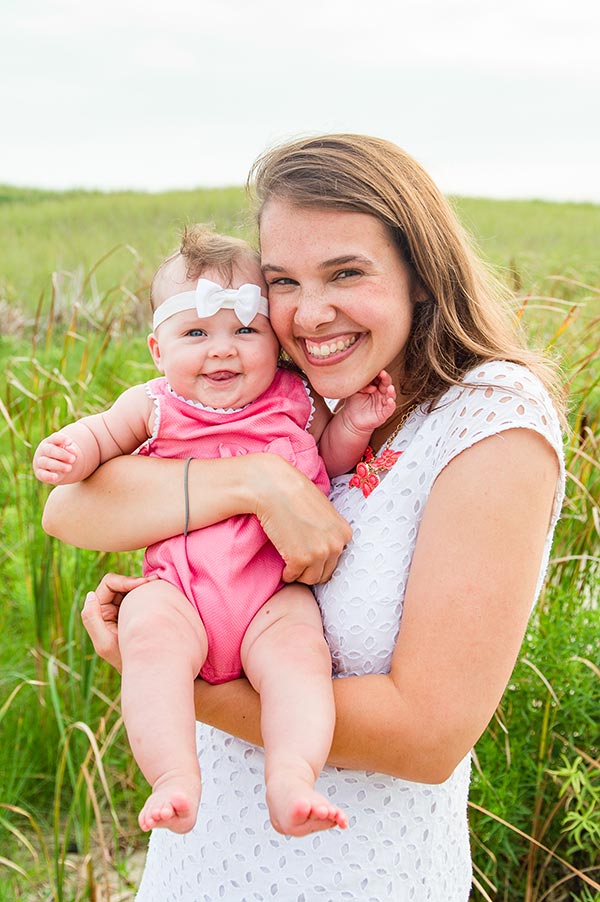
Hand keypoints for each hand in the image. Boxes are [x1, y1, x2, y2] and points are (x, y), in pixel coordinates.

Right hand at [33, 433, 81, 483]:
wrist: (55, 467)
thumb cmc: (63, 455)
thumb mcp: (68, 451)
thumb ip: (70, 451)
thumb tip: (73, 452)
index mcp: (51, 441)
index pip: (55, 438)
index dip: (62, 439)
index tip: (70, 442)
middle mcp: (43, 450)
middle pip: (50, 450)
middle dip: (62, 454)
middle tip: (73, 459)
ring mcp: (39, 461)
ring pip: (46, 462)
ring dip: (59, 465)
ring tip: (69, 468)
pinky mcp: (39, 472)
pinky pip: (42, 474)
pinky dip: (48, 476)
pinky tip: (55, 476)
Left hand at [81, 572, 152, 671]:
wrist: (147, 670)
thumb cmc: (125, 659)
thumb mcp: (104, 644)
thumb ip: (91, 619)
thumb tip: (90, 594)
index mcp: (100, 612)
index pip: (109, 584)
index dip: (125, 581)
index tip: (143, 584)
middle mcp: (110, 607)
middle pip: (120, 582)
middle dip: (136, 581)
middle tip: (155, 582)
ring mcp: (125, 609)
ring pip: (132, 588)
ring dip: (144, 585)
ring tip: (159, 585)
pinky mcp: (138, 611)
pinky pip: (142, 595)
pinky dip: (150, 591)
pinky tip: (161, 592)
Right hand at [252, 455, 351, 583]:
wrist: (274, 488)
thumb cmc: (295, 495)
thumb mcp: (324, 512)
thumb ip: (329, 531)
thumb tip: (325, 547)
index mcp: (344, 533)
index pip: (337, 560)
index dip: (321, 559)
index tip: (309, 555)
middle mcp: (336, 545)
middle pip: (325, 573)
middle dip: (311, 569)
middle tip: (298, 561)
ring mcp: (319, 554)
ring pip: (311, 579)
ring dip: (300, 573)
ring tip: (290, 563)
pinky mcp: (300, 559)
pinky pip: (293, 577)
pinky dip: (286, 574)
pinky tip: (282, 564)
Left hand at [339, 369, 395, 436]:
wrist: (350, 420)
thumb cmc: (353, 404)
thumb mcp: (356, 390)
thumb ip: (361, 384)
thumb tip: (366, 381)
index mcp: (375, 387)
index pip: (380, 378)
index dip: (379, 374)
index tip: (377, 370)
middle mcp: (380, 394)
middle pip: (387, 384)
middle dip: (385, 379)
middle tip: (382, 374)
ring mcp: (383, 403)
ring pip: (390, 396)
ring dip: (391, 391)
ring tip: (389, 388)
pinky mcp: (383, 414)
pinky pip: (389, 409)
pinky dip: (391, 405)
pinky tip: (390, 401)